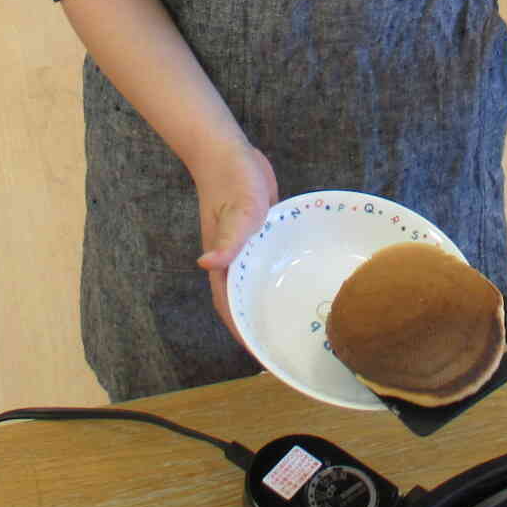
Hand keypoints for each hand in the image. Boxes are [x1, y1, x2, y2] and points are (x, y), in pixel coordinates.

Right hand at [191, 141, 278, 345]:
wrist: (228, 152)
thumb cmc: (231, 179)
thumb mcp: (237, 209)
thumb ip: (228, 238)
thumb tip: (207, 264)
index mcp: (224, 263)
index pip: (230, 308)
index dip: (244, 333)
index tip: (262, 355)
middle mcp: (233, 262)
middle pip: (243, 303)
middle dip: (259, 327)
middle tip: (286, 347)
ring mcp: (246, 250)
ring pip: (256, 285)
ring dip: (269, 303)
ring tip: (297, 324)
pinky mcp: (259, 237)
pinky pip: (268, 265)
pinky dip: (277, 278)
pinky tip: (299, 283)